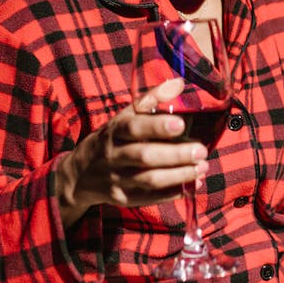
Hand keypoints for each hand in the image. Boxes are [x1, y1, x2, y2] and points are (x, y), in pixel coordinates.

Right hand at [56, 78, 208, 226]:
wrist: (80, 174)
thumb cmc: (111, 139)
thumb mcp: (124, 117)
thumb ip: (151, 100)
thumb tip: (179, 83)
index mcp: (114, 130)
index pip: (134, 127)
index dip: (157, 126)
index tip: (181, 124)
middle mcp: (113, 155)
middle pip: (145, 156)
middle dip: (176, 154)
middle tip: (201, 151)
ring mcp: (116, 179)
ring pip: (149, 180)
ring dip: (180, 175)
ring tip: (202, 168)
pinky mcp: (122, 199)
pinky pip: (150, 198)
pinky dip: (173, 193)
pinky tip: (192, 186)